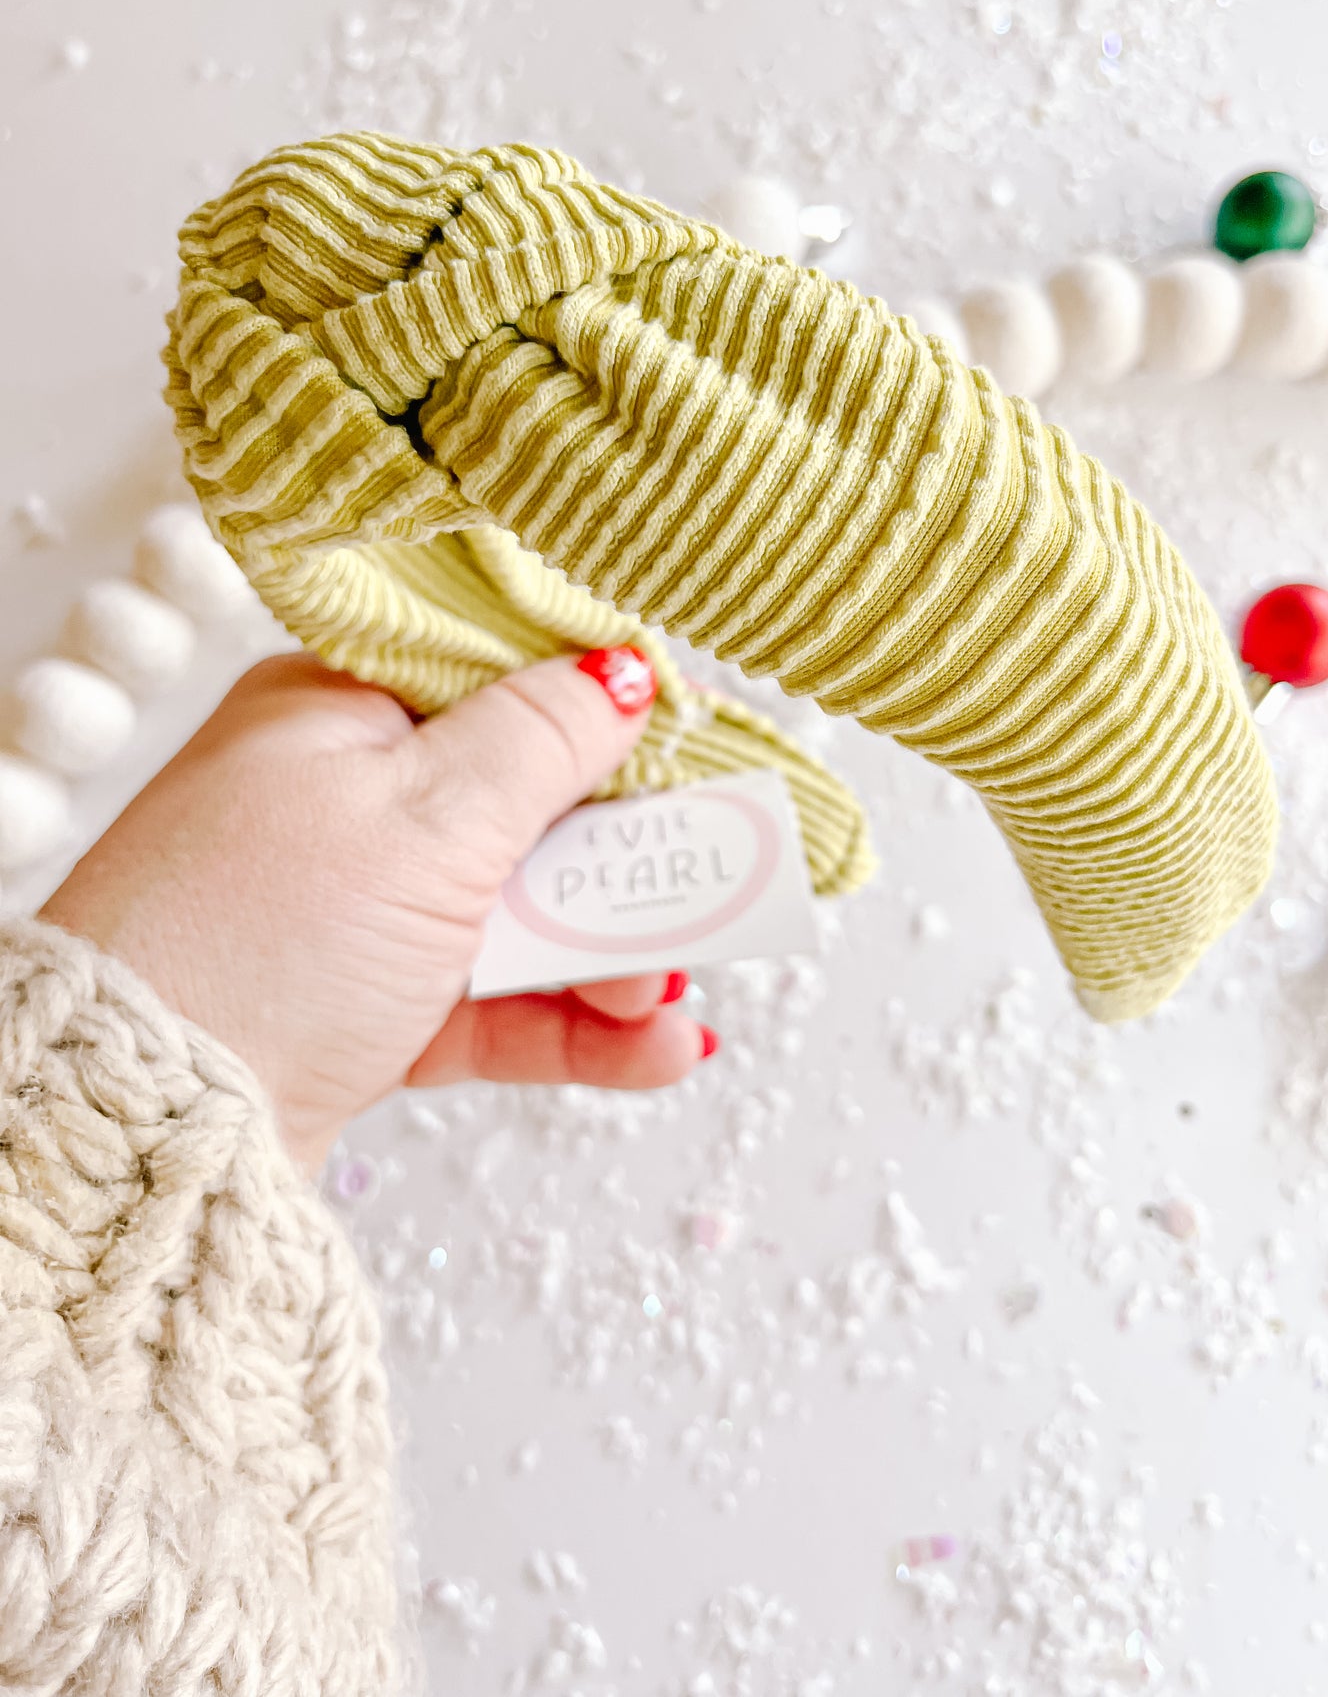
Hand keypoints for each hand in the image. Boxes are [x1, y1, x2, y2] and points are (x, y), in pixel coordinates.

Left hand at [41, 648, 714, 1173]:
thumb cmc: (261, 939)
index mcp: (343, 711)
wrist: (150, 1125)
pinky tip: (655, 1047)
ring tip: (665, 1005)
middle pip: (531, 809)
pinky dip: (573, 1024)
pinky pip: (496, 1001)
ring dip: (611, 959)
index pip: (503, 685)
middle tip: (710, 893)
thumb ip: (544, 739)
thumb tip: (626, 669)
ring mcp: (359, 910)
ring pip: (522, 914)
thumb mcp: (427, 814)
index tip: (693, 751)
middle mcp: (349, 802)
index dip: (605, 717)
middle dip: (625, 865)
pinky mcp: (370, 1008)